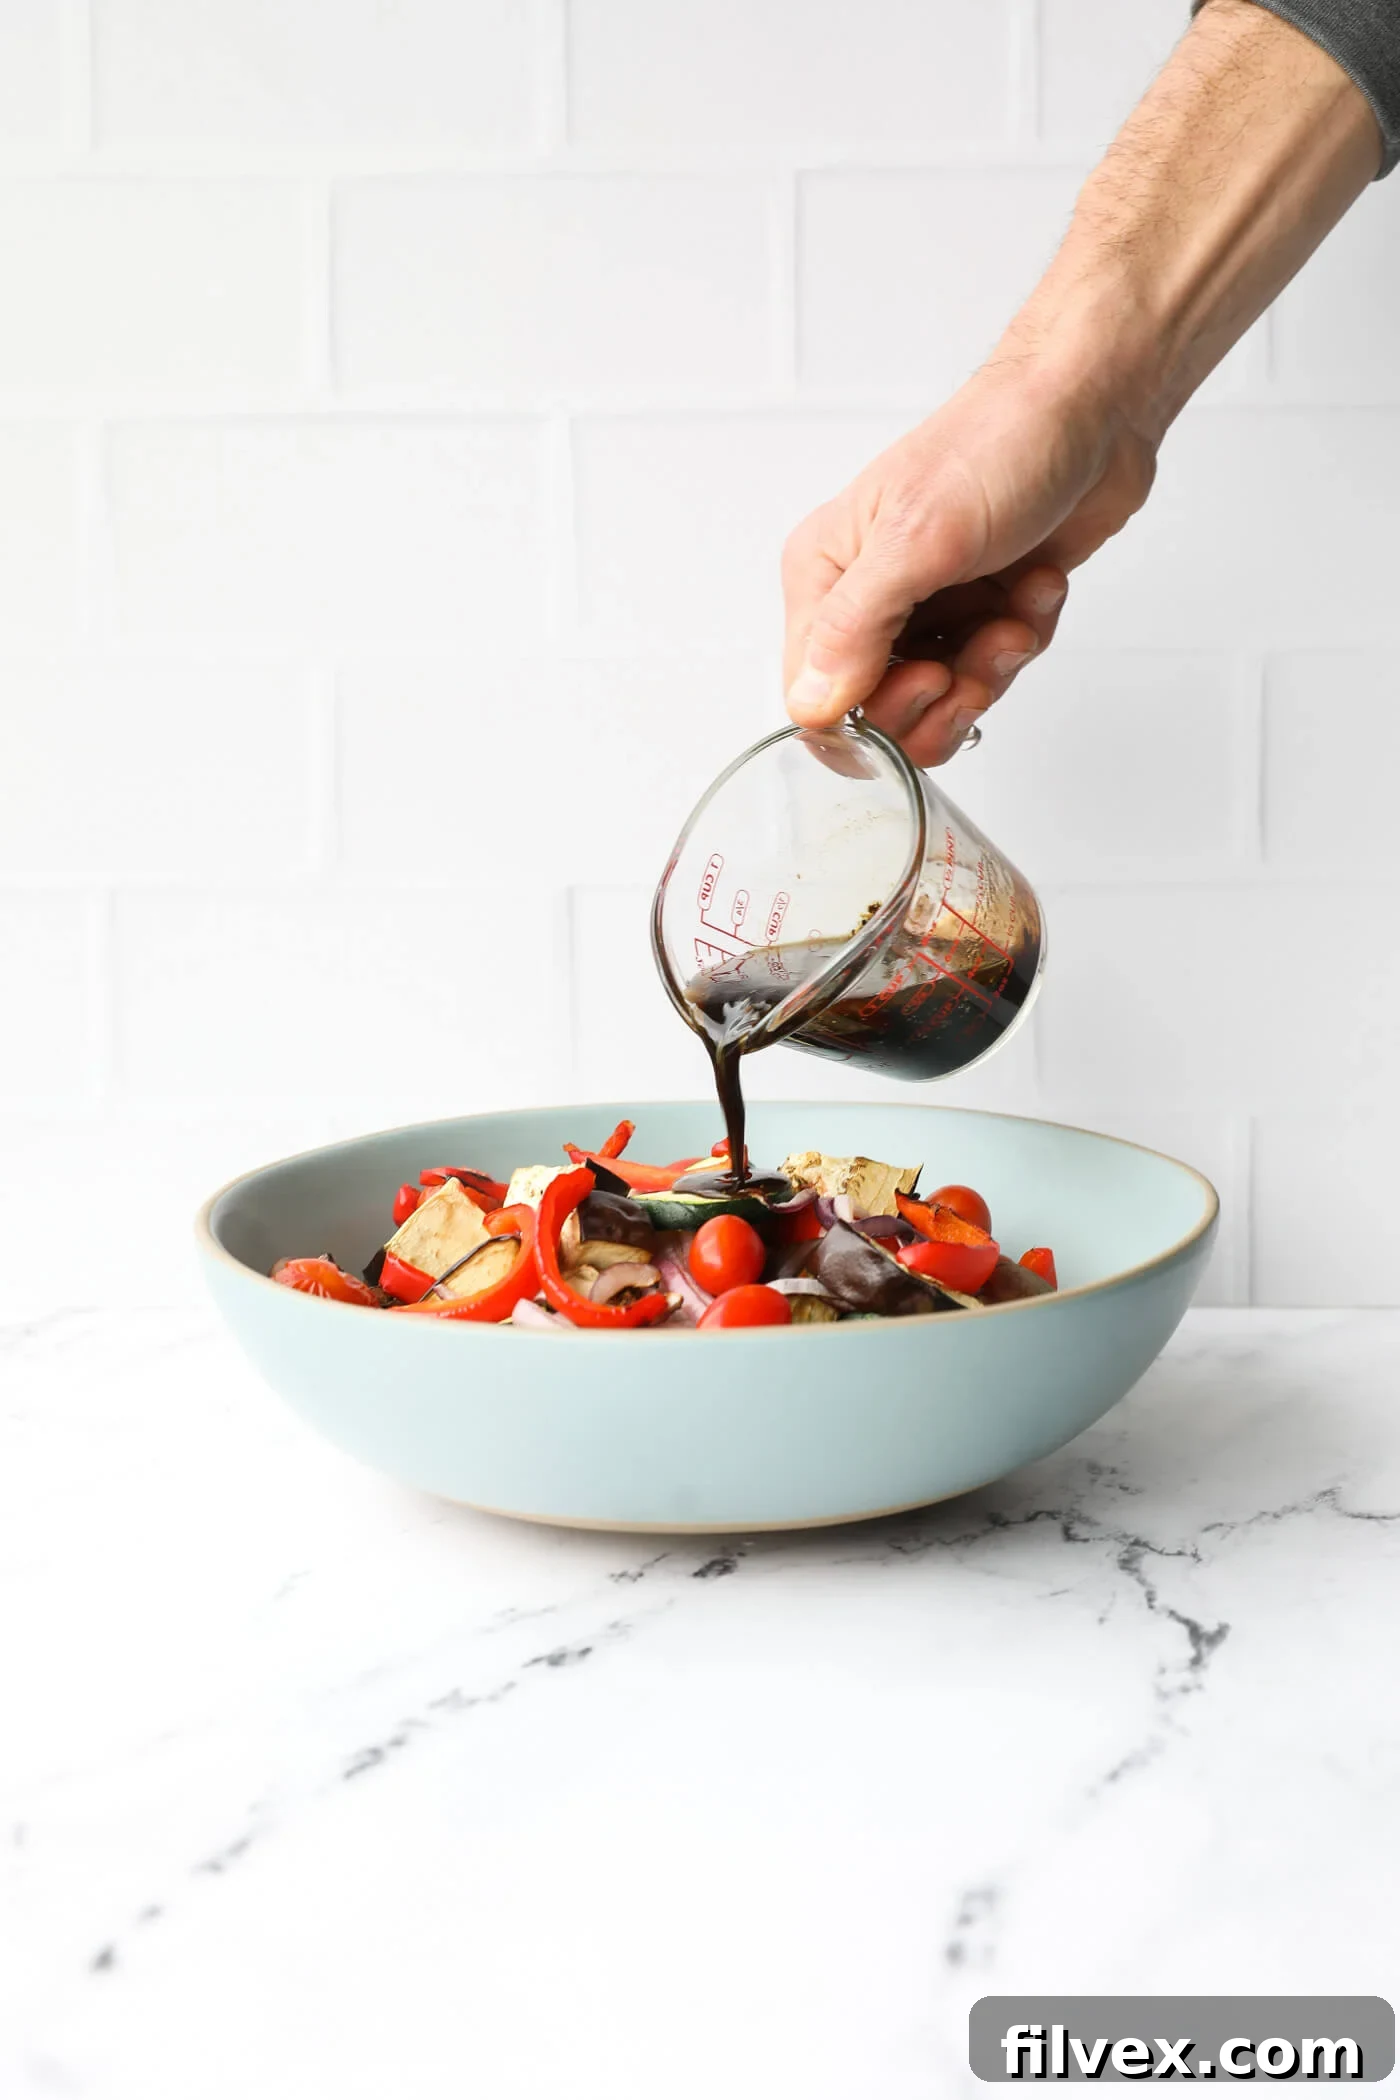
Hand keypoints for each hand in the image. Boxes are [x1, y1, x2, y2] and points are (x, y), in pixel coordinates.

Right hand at [781, 355, 1157, 765]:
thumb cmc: (998, 443)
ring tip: (1015, 614)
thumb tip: (811, 705)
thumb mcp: (917, 539)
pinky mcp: (978, 612)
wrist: (1092, 408)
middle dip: (941, 696)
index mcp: (825, 575)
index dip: (869, 715)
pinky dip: (1022, 637)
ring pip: (942, 700)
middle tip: (978, 658)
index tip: (927, 680)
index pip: (814, 696)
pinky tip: (1036, 587)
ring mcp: (925, 608)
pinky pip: (990, 672)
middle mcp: (866, 598)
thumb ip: (856, 629)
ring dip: (990, 667)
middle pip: (880, 711)